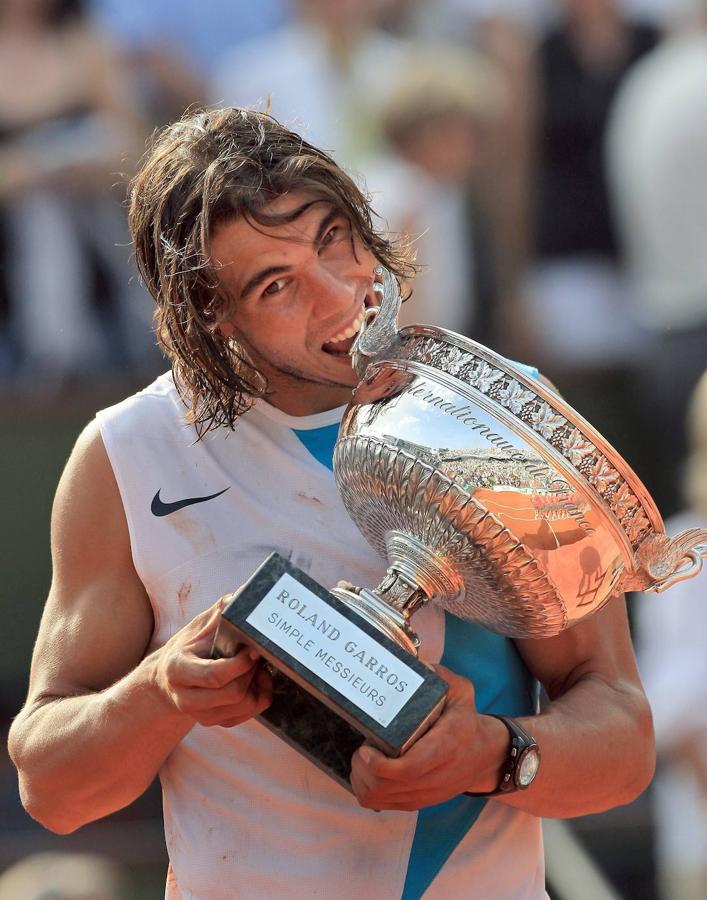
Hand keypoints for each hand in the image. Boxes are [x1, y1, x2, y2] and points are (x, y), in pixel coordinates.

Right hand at [153, 598, 271, 727]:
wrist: (167, 680)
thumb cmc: (188, 648)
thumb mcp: (198, 626)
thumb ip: (220, 611)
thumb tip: (244, 594)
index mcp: (178, 670)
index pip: (215, 675)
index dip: (241, 663)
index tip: (251, 649)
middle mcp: (186, 698)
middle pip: (234, 693)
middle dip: (251, 672)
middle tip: (253, 655)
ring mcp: (200, 715)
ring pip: (244, 707)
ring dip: (257, 685)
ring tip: (254, 667)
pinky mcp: (213, 722)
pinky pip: (248, 715)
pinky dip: (258, 697)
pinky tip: (253, 681)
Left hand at [350, 665, 503, 810]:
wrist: (485, 757)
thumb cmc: (466, 720)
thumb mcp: (462, 692)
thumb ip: (442, 676)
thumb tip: (418, 663)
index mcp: (446, 746)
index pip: (409, 768)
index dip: (380, 765)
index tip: (365, 748)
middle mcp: (435, 775)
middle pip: (387, 786)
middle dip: (363, 770)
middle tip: (360, 750)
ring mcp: (425, 793)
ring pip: (381, 799)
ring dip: (363, 781)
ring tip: (362, 760)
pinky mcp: (418, 802)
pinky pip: (383, 805)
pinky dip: (368, 791)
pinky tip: (367, 772)